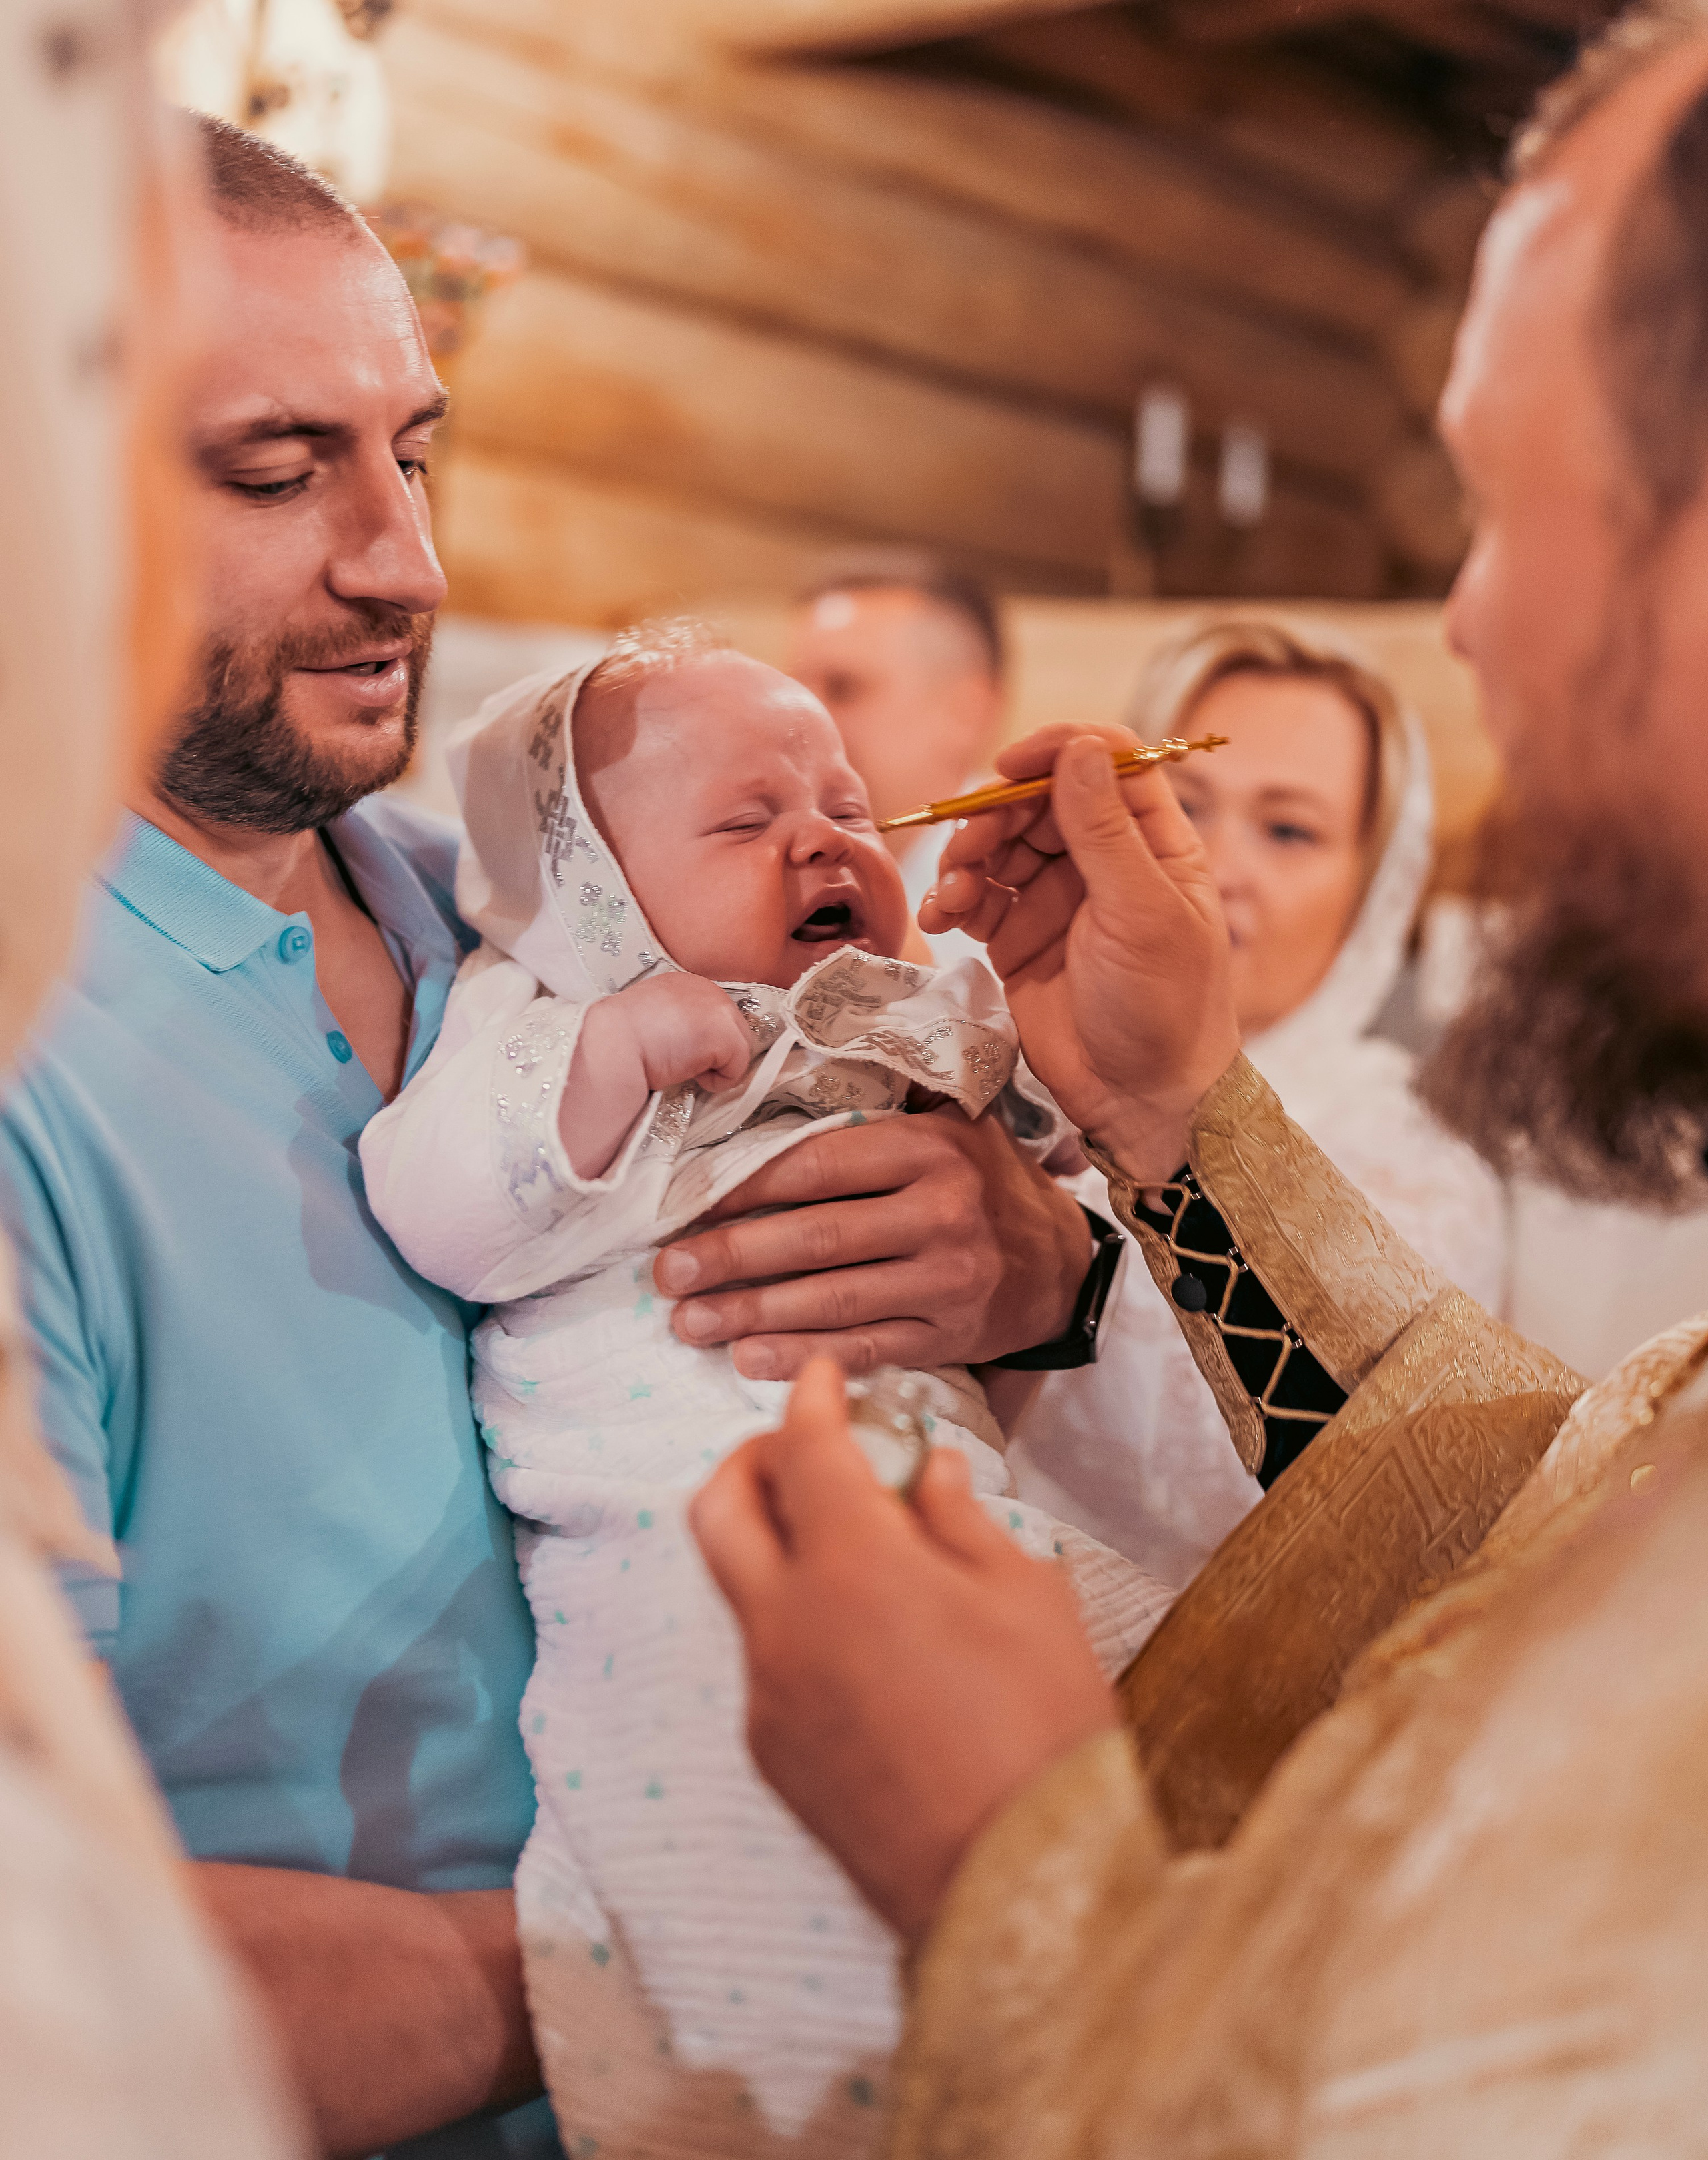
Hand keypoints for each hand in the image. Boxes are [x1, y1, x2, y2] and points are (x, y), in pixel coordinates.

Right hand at [562, 975, 750, 1179]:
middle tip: (679, 1063)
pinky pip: (737, 1070)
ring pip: (739, 1050)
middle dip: (714, 1053)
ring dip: (714, 1067)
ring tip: (680, 1067)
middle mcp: (707, 989)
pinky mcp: (725, 1034)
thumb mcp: (651, 1018)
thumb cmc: (619, 1039)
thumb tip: (691, 1047)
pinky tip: (685, 1073)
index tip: (678, 1052)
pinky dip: (716, 1082)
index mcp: (686, 983)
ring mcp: (719, 1009)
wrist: (610, 1043)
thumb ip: (676, 1022)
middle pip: (734, 1030)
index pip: (713, 1015)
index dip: (702, 1040)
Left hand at [654, 1105, 1091, 1379]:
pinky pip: (865, 1348)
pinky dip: (803, 1356)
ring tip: (687, 1322)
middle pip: (816, 1237)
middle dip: (731, 1257)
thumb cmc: (981, 1182)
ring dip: (751, 1313)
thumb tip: (774, 1084)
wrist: (1061, 1263)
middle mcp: (943, 1212)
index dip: (745, 1187)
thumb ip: (879, 1108)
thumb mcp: (949, 1125)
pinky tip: (748, 1359)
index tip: (685, 1204)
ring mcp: (948, 1280)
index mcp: (930, 1149)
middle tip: (667, 1272)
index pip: (818, 1165)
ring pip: (833, 1300)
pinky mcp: (950, 1336)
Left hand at [691, 1360, 1116, 1944]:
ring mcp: (768, 1694)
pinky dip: (797, 1620)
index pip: (803, 1450)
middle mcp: (785, 1622)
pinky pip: (765, 1659)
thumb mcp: (1025, 1597)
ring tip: (852, 1547)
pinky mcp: (773, 1754)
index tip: (825, 1379)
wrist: (1020, 1884)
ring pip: (738, 1587)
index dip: (812, 1400)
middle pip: (719, 1508)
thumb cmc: (1041, 1728)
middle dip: (751, 1459)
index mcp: (851, 1565)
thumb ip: (960, 1519)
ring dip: (775, 1545)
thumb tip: (928, 1472)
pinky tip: (866, 1636)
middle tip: (803, 1447)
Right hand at [921, 728, 1239, 1183]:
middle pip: (1038, 800)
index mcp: (1152, 842)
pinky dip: (952, 899)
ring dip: (966, 858)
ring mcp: (1056, 898)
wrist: (1141, 1099)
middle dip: (995, 814)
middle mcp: (1102, 861)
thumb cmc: (1166, 1007)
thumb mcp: (1141, 912)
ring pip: (999, 844)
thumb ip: (1105, 830)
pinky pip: (975, 897)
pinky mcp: (1018, 938)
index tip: (1009, 768)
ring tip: (953, 896)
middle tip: (970, 848)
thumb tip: (1080, 748)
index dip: (1057, 751)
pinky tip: (942, 919)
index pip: (1106, 762)